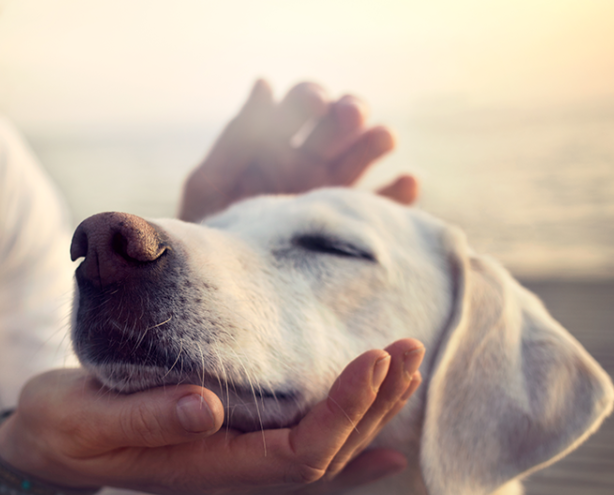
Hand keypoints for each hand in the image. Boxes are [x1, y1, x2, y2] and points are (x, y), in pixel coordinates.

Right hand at [0, 339, 423, 494]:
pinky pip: (303, 457)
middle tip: (408, 348)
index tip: (373, 358)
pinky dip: (349, 449)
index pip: (297, 452)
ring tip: (407, 370)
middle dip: (373, 405)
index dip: (342, 411)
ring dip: (370, 416)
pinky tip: (384, 446)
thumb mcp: (86, 419)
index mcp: (205, 468)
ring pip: (322, 455)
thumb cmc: (62, 428)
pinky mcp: (231, 446)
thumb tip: (207, 406)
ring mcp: (235, 465)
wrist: (47, 446)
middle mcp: (232, 474)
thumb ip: (145, 417)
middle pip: (326, 455)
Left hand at [179, 79, 418, 222]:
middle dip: (348, 112)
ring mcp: (332, 194)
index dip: (309, 98)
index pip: (301, 106)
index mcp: (274, 145)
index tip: (314, 102)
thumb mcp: (211, 185)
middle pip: (339, 125)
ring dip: (376, 140)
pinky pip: (383, 208)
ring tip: (383, 138)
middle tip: (349, 115)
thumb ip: (236, 139)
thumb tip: (265, 83)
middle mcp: (308, 164)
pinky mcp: (351, 228)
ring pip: (364, 156)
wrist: (222, 292)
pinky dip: (399, 194)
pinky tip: (406, 183)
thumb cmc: (208, 236)